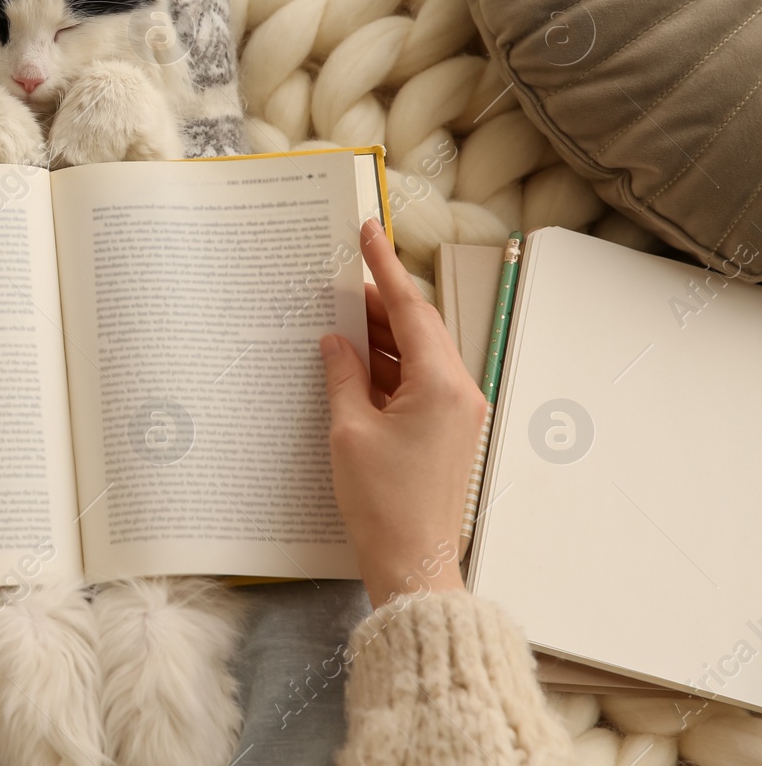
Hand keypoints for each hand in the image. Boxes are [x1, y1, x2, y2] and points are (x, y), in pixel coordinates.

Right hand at [321, 218, 486, 608]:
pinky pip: (418, 381)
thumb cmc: (383, 503)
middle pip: (419, 327)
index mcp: (440, 384)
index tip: (367, 232)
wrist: (413, 563)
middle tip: (340, 280)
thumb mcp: (349, 431)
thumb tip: (335, 342)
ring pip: (418, 353)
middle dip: (380, 302)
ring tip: (339, 320)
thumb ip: (342, 376)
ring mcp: (457, 412)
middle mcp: (459, 390)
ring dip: (381, 336)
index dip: (385, 267)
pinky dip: (387, 367)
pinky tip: (353, 364)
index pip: (411, 308)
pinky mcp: (447, 430)